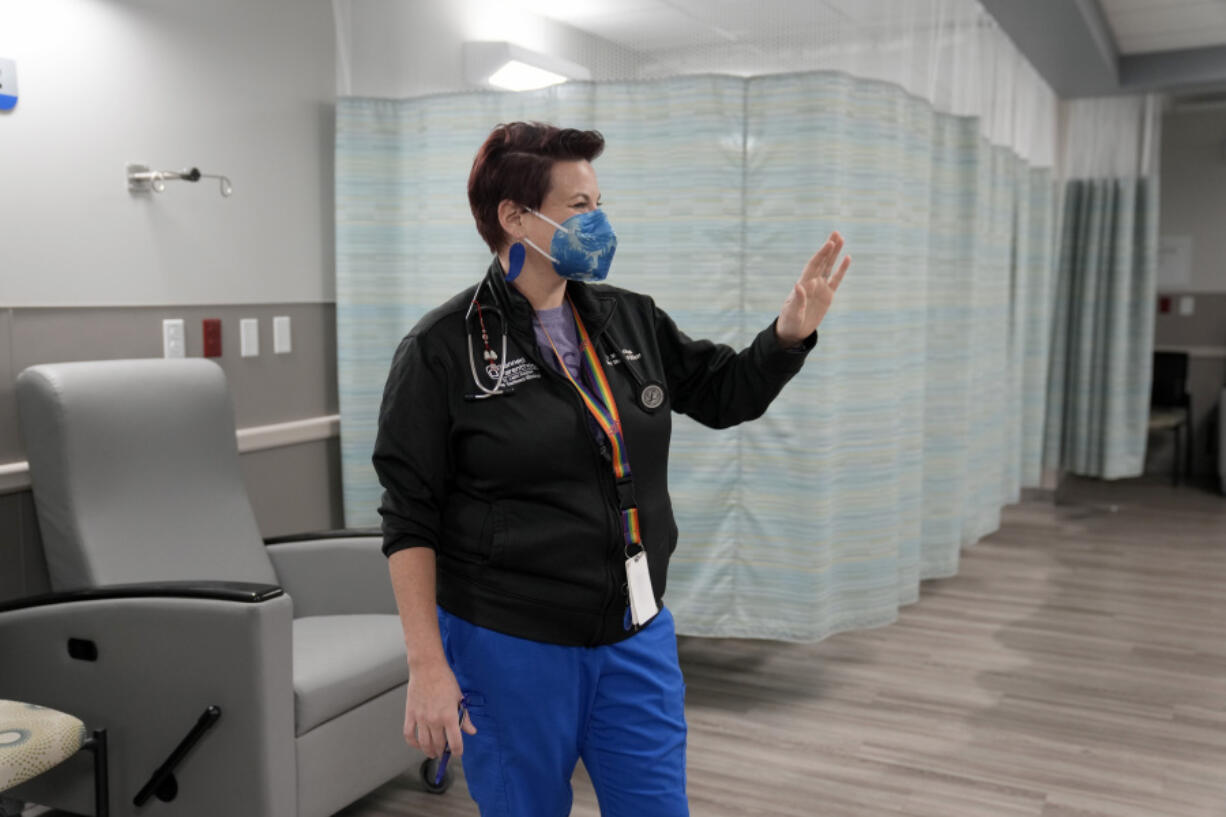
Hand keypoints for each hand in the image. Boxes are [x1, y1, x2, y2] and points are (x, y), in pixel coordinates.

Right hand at [403, 660, 476, 757]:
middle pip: (438, 745)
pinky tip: (418, 744)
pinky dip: (413, 743)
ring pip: (424, 743)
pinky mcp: (410, 714)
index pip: (455, 742)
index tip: (458, 752)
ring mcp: (421, 718)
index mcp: (449, 716)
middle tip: (444, 753)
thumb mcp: (459, 698)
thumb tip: (471, 730)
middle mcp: (434, 720)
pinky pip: (409, 734)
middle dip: (442, 752)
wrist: (428, 668)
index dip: (458, 751)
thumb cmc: (445, 680)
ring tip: (432, 753)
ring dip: (429, 751)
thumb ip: (464, 717)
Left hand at [776, 231, 850, 346]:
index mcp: (803, 285)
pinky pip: (836, 280)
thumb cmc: (789, 322)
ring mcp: (820, 288)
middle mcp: (812, 283)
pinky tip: (847, 258)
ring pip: (829, 267)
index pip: (814, 265)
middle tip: (836, 232)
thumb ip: (797, 300)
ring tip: (841, 238)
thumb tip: (798, 286)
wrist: (793, 332)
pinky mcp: (827, 296)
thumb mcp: (792, 313)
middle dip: (829, 247)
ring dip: (835, 253)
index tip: (829, 243)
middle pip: (822, 261)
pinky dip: (841, 269)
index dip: (821, 254)